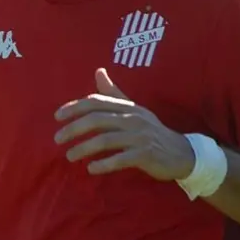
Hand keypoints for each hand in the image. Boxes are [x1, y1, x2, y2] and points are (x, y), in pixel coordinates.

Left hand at [54, 68, 194, 180]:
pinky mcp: (146, 154)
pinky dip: (103, 164)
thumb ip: (114, 93)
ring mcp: (140, 136)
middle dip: (73, 129)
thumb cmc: (151, 130)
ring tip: (69, 156)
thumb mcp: (134, 109)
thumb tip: (98, 71)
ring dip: (83, 148)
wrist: (182, 152)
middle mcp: (133, 118)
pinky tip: (91, 169)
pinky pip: (120, 159)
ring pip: (105, 140)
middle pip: (96, 119)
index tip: (57, 117)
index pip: (96, 101)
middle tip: (57, 139)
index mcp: (127, 106)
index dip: (74, 107)